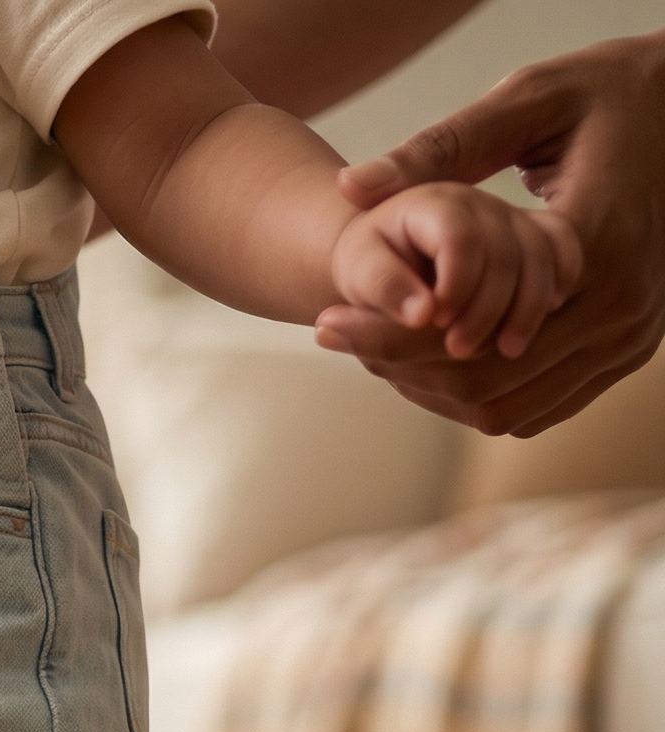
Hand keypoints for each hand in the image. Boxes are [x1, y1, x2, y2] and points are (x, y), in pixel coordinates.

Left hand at [315, 31, 664, 434]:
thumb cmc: (605, 95)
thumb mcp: (528, 100)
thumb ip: (444, 145)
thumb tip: (352, 185)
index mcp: (597, 249)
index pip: (468, 335)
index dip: (389, 337)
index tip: (328, 321)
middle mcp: (623, 310)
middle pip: (483, 384)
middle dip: (401, 371)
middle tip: (341, 338)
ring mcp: (629, 341)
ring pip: (504, 409)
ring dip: (433, 391)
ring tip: (379, 348)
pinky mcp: (623, 356)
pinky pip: (532, 407)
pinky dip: (474, 393)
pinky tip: (430, 355)